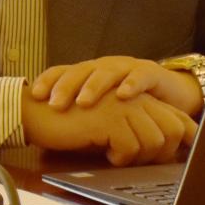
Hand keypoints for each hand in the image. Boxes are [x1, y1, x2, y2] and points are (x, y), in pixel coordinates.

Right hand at [20, 91, 196, 165]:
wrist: (40, 112)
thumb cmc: (75, 123)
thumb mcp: (112, 127)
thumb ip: (137, 132)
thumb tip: (165, 155)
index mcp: (139, 100)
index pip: (178, 119)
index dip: (189, 138)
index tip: (191, 153)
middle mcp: (136, 99)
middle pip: (173, 131)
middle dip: (163, 154)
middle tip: (139, 161)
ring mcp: (124, 106)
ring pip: (154, 141)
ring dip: (138, 156)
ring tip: (117, 154)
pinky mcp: (110, 118)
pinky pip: (130, 148)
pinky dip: (119, 157)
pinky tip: (105, 153)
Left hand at [29, 56, 203, 116]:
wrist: (169, 93)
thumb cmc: (129, 104)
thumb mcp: (102, 111)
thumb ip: (82, 120)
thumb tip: (51, 137)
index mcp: (89, 74)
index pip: (64, 72)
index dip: (49, 80)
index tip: (36, 95)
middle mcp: (105, 67)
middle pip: (81, 71)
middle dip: (66, 85)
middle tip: (55, 103)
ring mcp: (127, 68)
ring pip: (107, 71)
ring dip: (94, 86)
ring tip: (84, 101)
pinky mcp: (150, 72)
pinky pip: (139, 76)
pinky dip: (131, 84)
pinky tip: (123, 95)